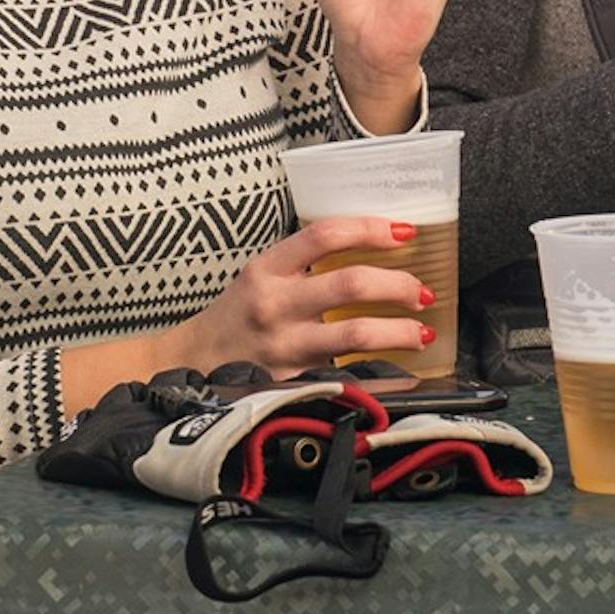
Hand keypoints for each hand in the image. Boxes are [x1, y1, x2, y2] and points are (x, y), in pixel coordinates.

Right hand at [161, 215, 433, 372]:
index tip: (404, 231)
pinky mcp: (291, 384)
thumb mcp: (260, 275)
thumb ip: (303, 261)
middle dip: (397, 284)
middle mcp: (275, 305)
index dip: (369, 229)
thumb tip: (370, 246)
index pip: (324, 236)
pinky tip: (407, 374)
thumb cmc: (238, 314)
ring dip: (399, 332)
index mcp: (267, 269)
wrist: (192, 364)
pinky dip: (384, 378)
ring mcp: (284, 348)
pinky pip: (348, 379)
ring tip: (422, 331)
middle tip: (421, 290)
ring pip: (354, 336)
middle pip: (349, 285)